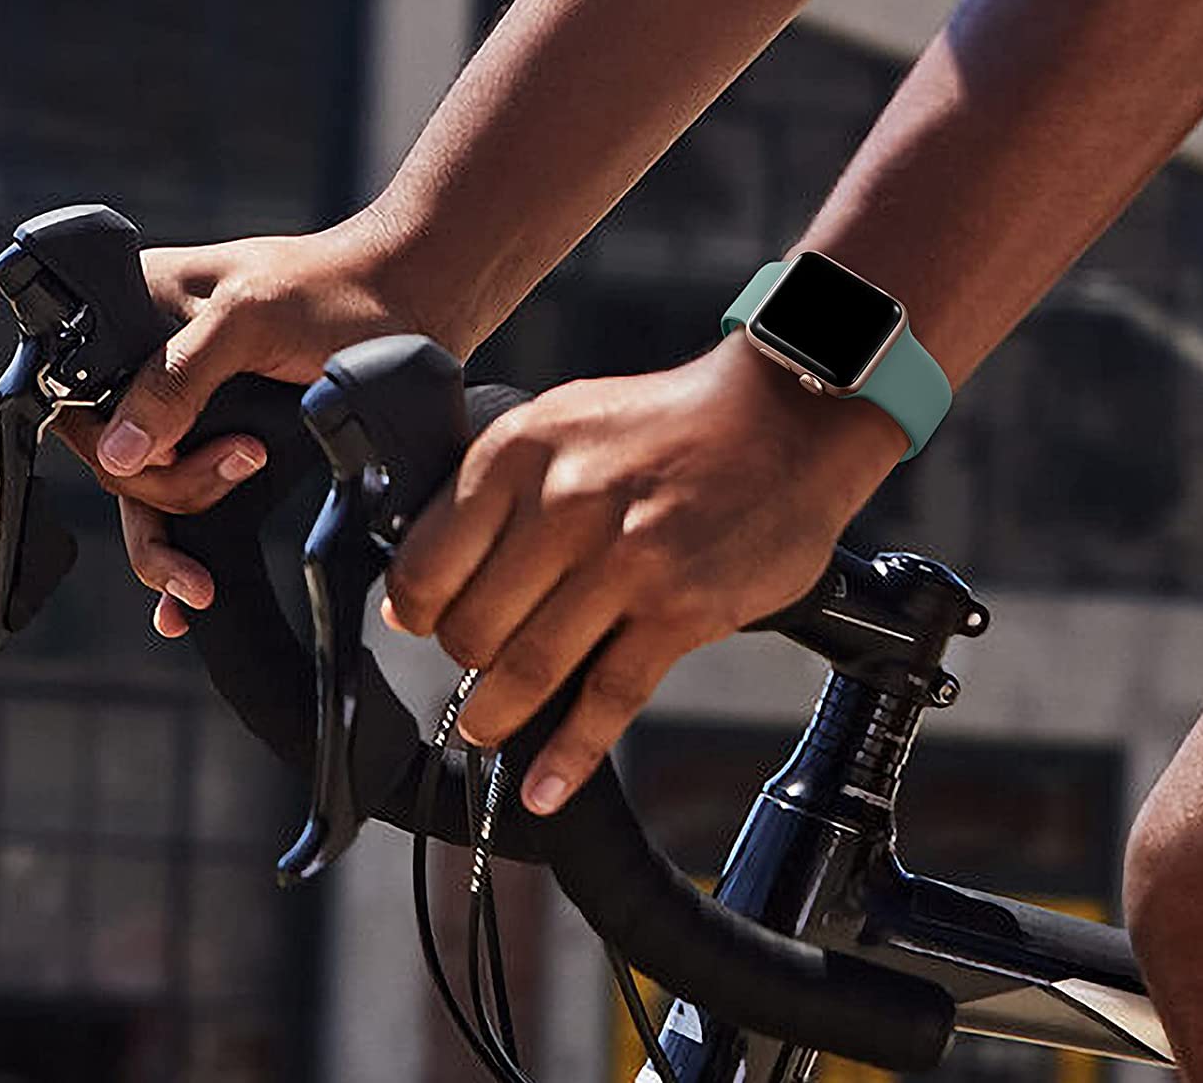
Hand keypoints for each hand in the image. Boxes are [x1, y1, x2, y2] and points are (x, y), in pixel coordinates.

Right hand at [54, 208, 431, 635]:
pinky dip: (184, 556)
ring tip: (255, 469)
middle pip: (121, 466)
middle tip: (250, 457)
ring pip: (154, 498)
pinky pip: (191, 511)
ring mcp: (193, 412)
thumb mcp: (250, 317)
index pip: (87, 412)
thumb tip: (121, 451)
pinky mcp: (232, 443)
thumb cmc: (339, 287)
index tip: (187, 452)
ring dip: (187, 525)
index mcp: (134, 317)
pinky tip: (186, 599)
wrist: (415, 302)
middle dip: (180, 483)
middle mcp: (153, 369)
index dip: (130, 448)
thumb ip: (180, 376)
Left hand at [383, 332, 907, 815]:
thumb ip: (494, 496)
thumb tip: (420, 591)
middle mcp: (567, 505)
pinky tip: (545, 785)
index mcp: (522, 452)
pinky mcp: (681, 610)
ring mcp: (627, 562)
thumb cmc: (672, 423)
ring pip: (527, 670)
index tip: (424, 626)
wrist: (786, 418)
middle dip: (466, 662)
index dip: (416, 612)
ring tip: (486, 726)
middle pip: (473, 627)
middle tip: (477, 668)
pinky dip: (569, 756)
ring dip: (496, 716)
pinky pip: (608, 699)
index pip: (426, 565)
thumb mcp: (564, 421)